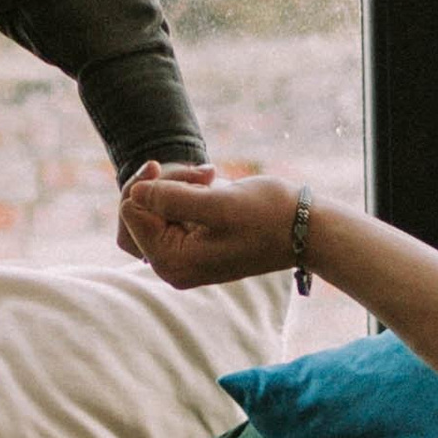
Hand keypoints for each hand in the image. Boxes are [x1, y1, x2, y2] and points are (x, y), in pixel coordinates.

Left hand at [116, 162, 298, 290]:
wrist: (307, 229)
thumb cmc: (267, 216)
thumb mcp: (218, 204)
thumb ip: (171, 199)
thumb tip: (134, 193)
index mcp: (172, 262)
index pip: (130, 212)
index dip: (152, 184)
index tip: (192, 175)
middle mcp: (173, 265)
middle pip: (137, 212)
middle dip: (165, 184)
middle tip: (202, 173)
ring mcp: (183, 254)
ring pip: (155, 206)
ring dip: (179, 183)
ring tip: (214, 176)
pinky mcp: (195, 241)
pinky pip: (173, 209)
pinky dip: (190, 190)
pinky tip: (216, 183)